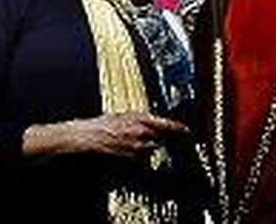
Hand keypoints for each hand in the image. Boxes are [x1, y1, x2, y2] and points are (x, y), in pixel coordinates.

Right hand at [70, 112, 185, 158]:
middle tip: (144, 136)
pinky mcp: (133, 161)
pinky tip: (125, 151)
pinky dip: (137, 156)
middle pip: (161, 139)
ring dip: (145, 148)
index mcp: (140, 119)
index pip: (167, 125)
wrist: (88, 138)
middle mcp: (143, 134)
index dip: (179, 128)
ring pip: (151, 150)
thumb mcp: (122, 114)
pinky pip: (141, 159)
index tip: (187, 131)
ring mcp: (138, 149)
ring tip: (129, 143)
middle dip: (157, 138)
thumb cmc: (100, 125)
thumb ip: (139, 117)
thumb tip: (150, 120)